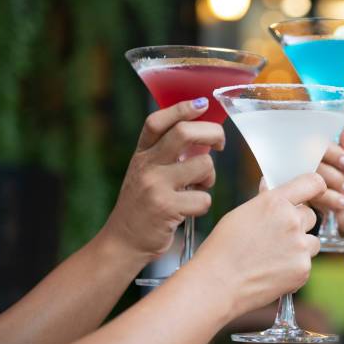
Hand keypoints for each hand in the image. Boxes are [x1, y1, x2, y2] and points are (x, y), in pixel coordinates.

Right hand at [102, 97, 224, 260]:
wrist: (123, 240)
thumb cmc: (144, 203)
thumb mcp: (147, 172)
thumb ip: (168, 153)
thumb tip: (205, 135)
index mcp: (142, 153)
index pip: (157, 121)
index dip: (182, 108)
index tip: (203, 104)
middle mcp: (146, 165)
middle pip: (184, 133)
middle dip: (212, 133)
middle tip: (220, 144)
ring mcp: (155, 186)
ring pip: (203, 166)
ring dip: (210, 177)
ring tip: (200, 187)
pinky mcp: (166, 208)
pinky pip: (204, 198)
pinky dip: (203, 204)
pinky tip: (190, 209)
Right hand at [192, 173, 325, 318]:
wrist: (218, 284)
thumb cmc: (222, 248)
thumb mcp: (241, 214)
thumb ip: (264, 201)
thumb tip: (271, 188)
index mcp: (275, 202)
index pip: (313, 183)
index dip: (315, 186)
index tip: (314, 192)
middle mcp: (291, 220)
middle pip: (310, 215)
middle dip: (298, 223)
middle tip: (276, 235)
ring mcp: (300, 246)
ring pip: (312, 241)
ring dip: (299, 246)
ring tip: (272, 256)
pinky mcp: (303, 269)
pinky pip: (306, 263)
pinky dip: (294, 267)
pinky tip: (272, 271)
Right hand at [312, 117, 343, 230]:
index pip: (329, 142)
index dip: (333, 148)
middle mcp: (336, 170)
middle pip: (316, 156)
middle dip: (331, 164)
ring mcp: (329, 188)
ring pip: (312, 175)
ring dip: (331, 182)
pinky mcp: (325, 206)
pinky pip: (314, 195)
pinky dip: (328, 198)